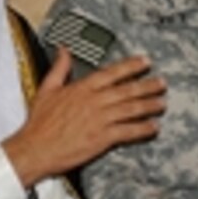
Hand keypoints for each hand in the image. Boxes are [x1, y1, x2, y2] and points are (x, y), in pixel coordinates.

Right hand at [3, 48, 165, 186]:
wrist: (35, 148)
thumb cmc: (39, 122)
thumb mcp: (46, 89)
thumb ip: (59, 68)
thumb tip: (63, 50)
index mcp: (81, 88)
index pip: (112, 73)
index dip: (131, 66)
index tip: (145, 61)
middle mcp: (94, 101)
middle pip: (127, 90)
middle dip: (147, 86)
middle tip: (162, 83)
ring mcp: (100, 119)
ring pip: (131, 109)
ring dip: (149, 106)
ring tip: (162, 103)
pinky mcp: (102, 138)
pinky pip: (128, 131)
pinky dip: (143, 129)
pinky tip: (153, 127)